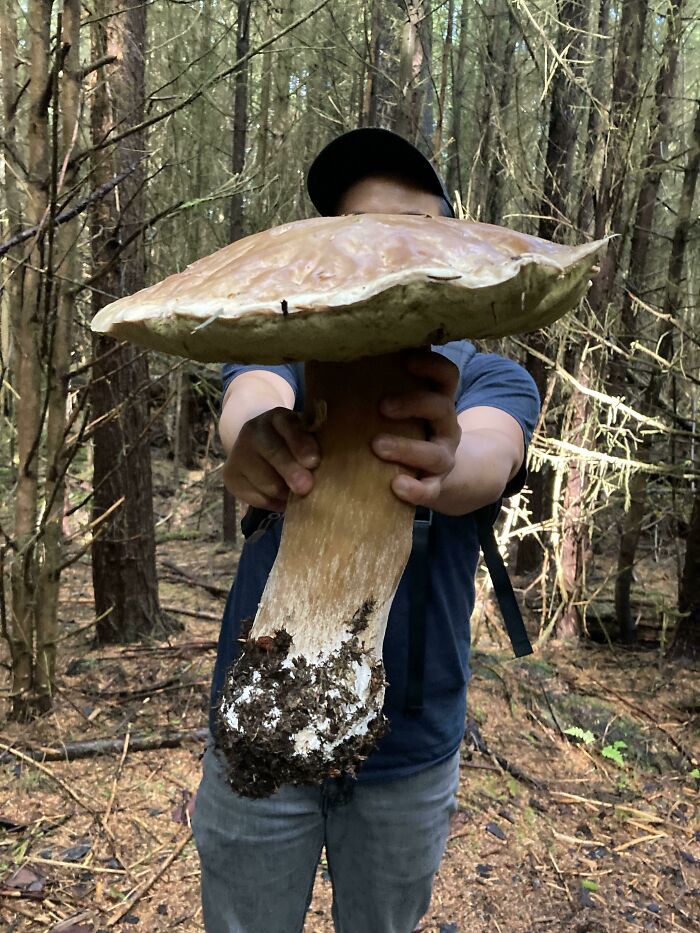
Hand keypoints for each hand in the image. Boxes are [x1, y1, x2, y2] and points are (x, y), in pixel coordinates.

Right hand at [224, 407, 319, 510]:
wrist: (258, 446)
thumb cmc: (293, 444)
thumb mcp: (305, 437)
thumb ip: (312, 447)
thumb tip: (315, 468)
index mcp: (277, 417)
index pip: (288, 428)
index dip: (301, 445)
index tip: (314, 462)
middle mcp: (253, 431)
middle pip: (273, 453)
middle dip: (291, 471)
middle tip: (305, 488)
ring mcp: (238, 453)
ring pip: (266, 482)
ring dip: (286, 493)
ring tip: (296, 494)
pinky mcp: (231, 476)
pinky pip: (257, 498)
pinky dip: (274, 503)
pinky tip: (281, 499)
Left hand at [372, 350, 460, 506]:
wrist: (433, 473)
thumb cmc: (404, 429)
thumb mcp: (402, 407)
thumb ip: (380, 388)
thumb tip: (331, 363)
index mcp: (437, 401)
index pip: (447, 376)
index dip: (432, 365)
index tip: (406, 360)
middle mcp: (446, 427)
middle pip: (442, 408)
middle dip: (413, 404)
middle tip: (381, 407)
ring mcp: (443, 457)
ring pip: (436, 453)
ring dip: (407, 448)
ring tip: (377, 446)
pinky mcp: (435, 485)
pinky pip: (431, 490)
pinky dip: (416, 489)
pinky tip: (397, 485)